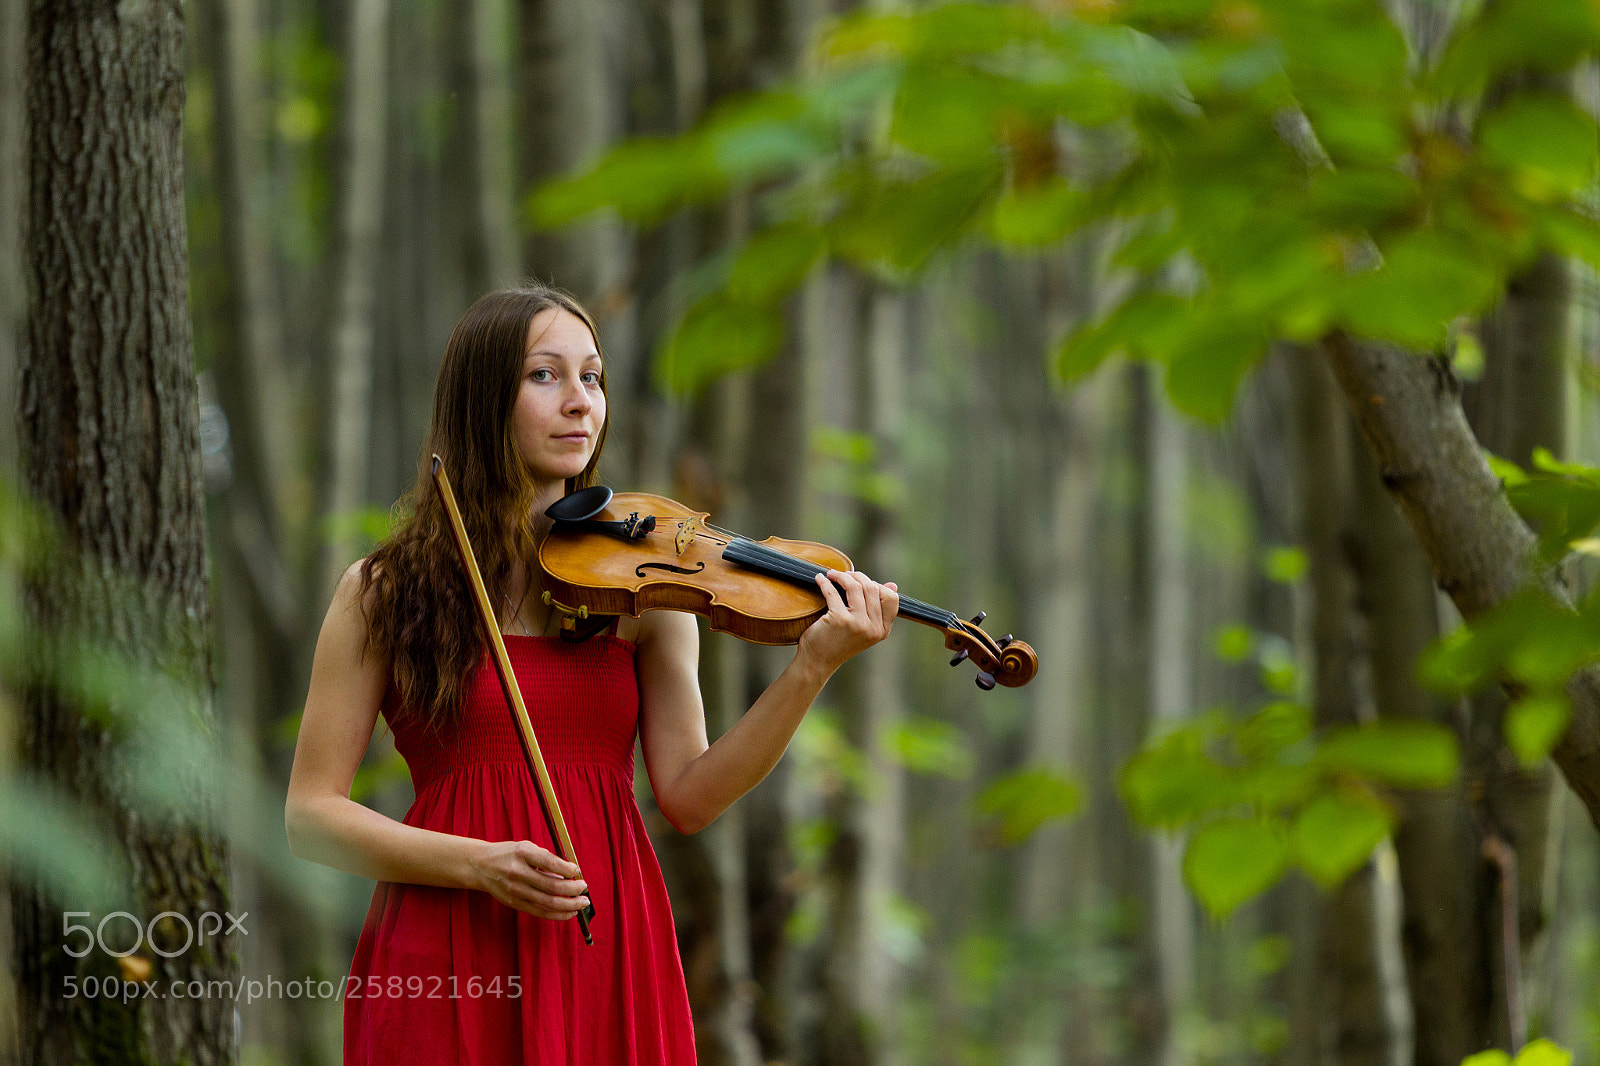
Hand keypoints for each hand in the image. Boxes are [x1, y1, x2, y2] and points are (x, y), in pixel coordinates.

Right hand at [469, 839, 590, 920]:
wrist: (481, 866)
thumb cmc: (509, 854)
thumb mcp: (527, 847)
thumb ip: (547, 859)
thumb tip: (571, 874)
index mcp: (523, 853)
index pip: (550, 862)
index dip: (567, 869)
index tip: (576, 870)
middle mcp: (518, 872)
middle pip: (551, 886)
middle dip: (573, 890)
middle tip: (584, 888)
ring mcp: (515, 890)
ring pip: (548, 903)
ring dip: (570, 905)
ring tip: (582, 902)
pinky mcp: (514, 903)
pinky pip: (540, 912)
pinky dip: (558, 914)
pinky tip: (570, 912)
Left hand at [797, 570, 898, 675]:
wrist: (817, 662)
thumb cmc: (838, 643)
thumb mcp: (863, 627)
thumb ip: (876, 608)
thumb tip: (892, 585)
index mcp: (882, 630)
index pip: (891, 598)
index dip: (878, 585)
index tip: (862, 582)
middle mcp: (873, 628)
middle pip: (873, 588)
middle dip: (857, 576)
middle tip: (844, 574)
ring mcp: (858, 624)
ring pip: (855, 586)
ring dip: (841, 576)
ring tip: (832, 574)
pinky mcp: (840, 620)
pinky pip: (833, 592)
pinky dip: (825, 582)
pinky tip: (819, 579)